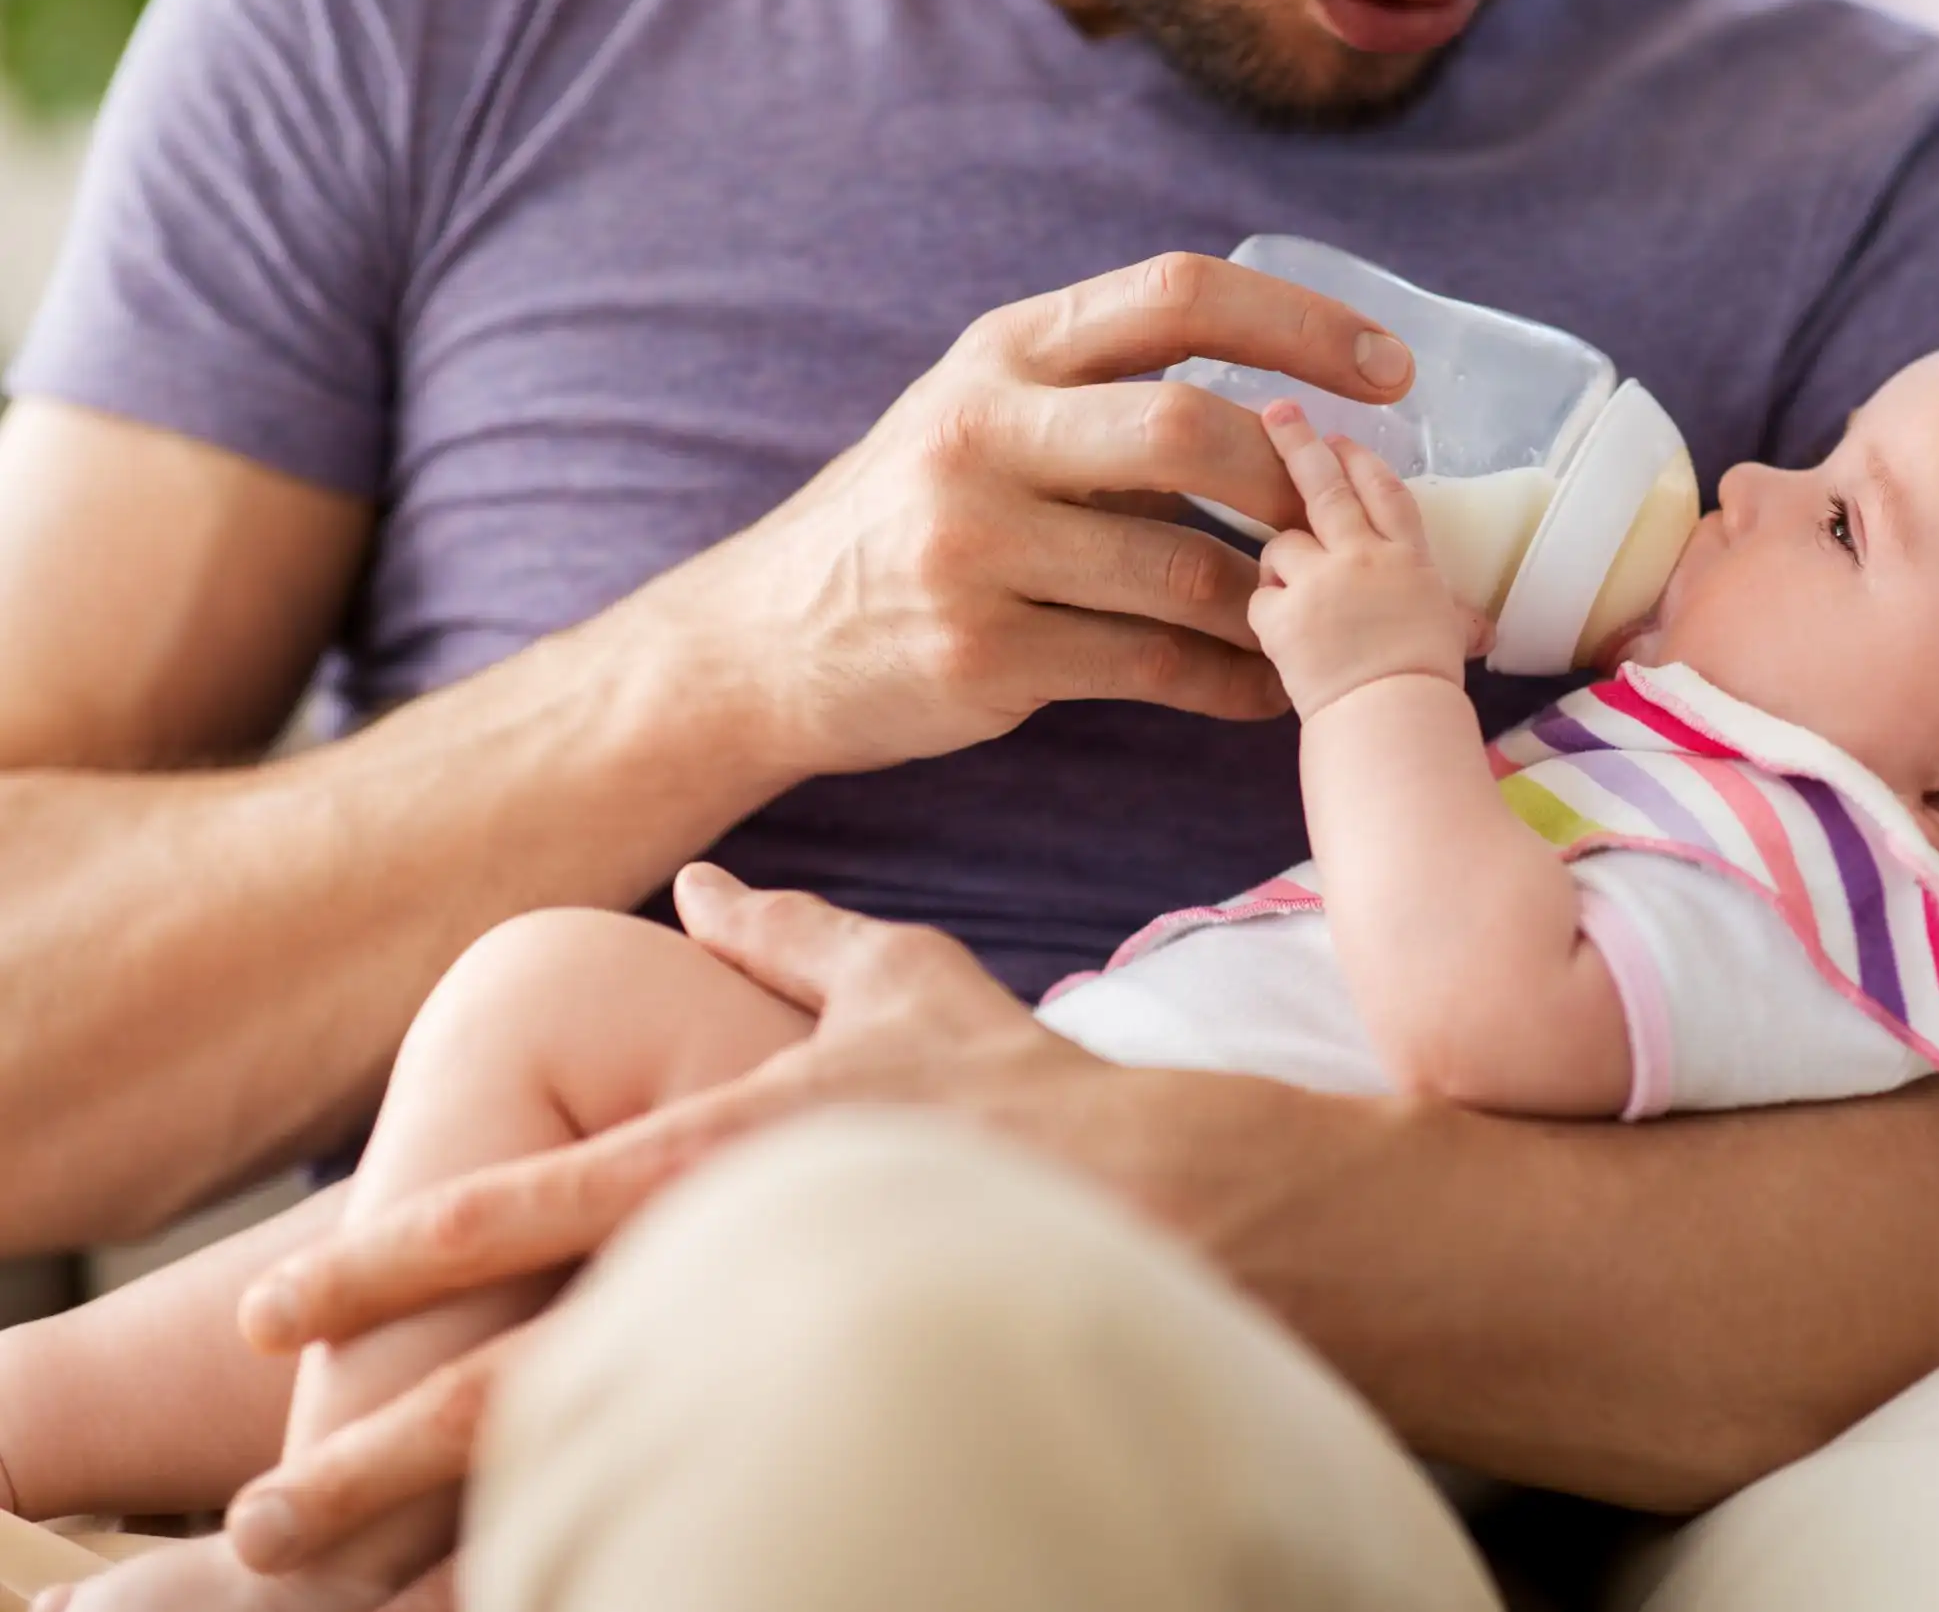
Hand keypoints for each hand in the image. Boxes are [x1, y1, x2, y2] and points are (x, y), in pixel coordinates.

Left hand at [225, 866, 1097, 1565]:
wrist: (1195, 1209)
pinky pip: (713, 1515)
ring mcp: (796, 1360)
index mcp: (731, 1147)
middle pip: (530, 1376)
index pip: (525, 1210)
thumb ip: (786, 932)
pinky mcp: (851, 1430)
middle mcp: (740, 1259)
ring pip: (608, 1473)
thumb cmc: (1034, 1091)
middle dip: (381, 1451)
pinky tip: (543, 1608)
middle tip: (263, 1519)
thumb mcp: (906, 982)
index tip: (267, 1305)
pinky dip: (625, 1572)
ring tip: (351, 1607)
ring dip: (469, 1550)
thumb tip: (695, 879)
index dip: (386, 1254)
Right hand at [636, 254, 1417, 777]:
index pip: (1176, 295)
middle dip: (1291, 484)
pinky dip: (1232, 684)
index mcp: (1001, 353)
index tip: (1391, 371)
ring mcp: (976, 550)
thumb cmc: (909, 521)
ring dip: (1277, 606)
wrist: (763, 642)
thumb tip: (1290, 408)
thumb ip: (1103, 398)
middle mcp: (982, 435)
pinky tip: (1266, 691)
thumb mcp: (981, 417)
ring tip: (1322, 621)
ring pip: (1185, 572)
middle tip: (1348, 524)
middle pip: (1186, 431)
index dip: (1301, 324)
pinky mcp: (983, 656)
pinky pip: (1155, 669)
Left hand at [1248, 404, 1482, 717]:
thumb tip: (1482, 631)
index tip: (1342, 437)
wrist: (1392, 716)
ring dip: (1284, 559)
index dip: (1362, 461)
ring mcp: (1317, 582)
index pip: (1385, 491)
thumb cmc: (1429, 684)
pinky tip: (1282, 634)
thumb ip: (1455, 622)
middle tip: (1278, 411)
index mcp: (1408, 558)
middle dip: (1299, 444)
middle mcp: (1361, 557)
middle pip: (1324, 487)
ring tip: (1295, 589)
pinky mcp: (1280, 616)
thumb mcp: (1450, 639)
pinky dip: (1267, 612)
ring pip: (1281, 544)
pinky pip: (1260, 599)